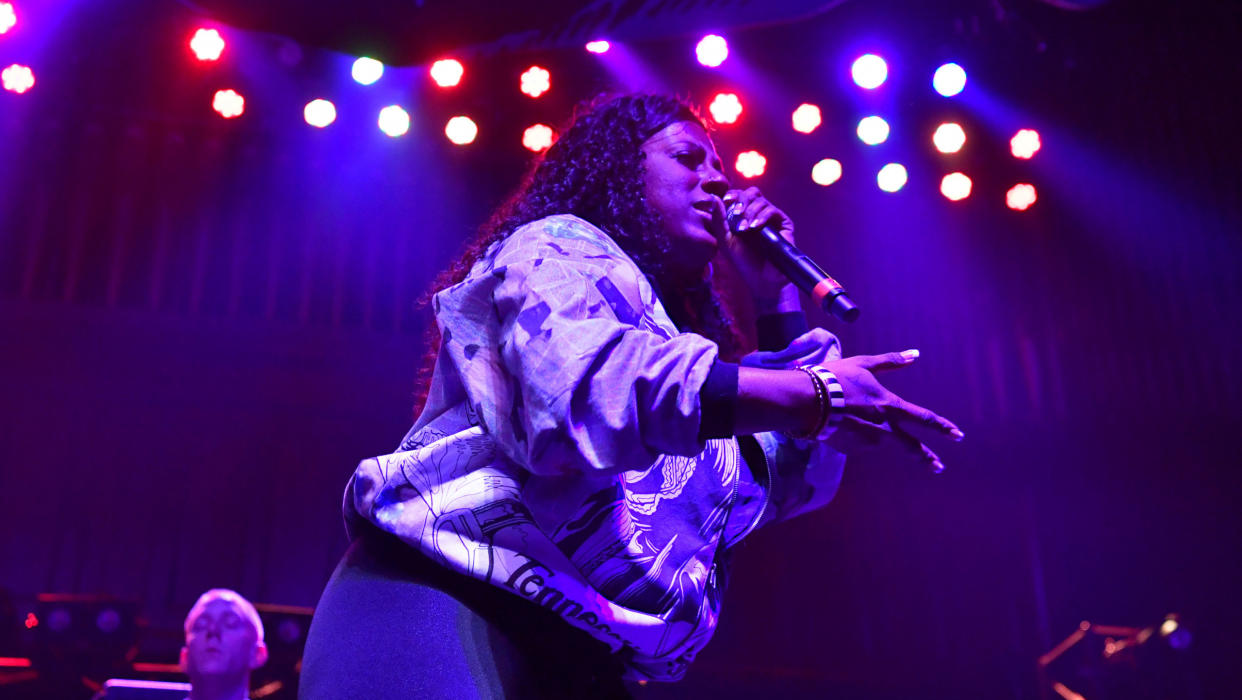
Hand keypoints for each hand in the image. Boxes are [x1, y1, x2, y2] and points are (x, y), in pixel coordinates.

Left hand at [722, 187, 796, 305]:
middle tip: (737, 213)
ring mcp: (771, 218)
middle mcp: (758, 214)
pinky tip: (755, 227)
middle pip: (751, 193)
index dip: (733, 194)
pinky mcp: (784, 223)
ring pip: (761, 200)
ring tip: (745, 229)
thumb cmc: (744, 262)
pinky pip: (773, 210)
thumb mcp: (726, 240)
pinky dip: (762, 216)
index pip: (739, 196)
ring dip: (750, 212)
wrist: (762, 279)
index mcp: (743, 216)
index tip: (726, 200)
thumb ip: (719, 220)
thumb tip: (715, 197)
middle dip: (742, 200)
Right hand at [820, 349, 963, 472]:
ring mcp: (867, 442)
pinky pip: (857, 441)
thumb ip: (891, 361)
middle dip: (927, 457)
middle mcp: (883, 429)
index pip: (924, 418)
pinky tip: (838, 422)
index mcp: (890, 407)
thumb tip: (915, 354)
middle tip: (939, 467)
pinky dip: (853, 433)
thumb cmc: (835, 378)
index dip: (942, 426)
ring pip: (875, 438)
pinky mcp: (851, 449)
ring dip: (868, 431)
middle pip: (911, 446)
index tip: (958, 435)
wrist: (806, 401)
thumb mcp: (864, 364)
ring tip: (845, 414)